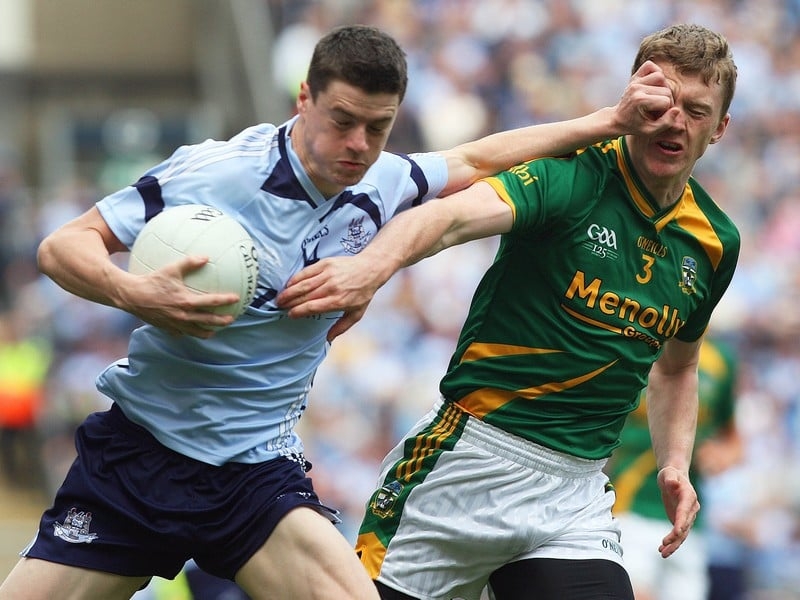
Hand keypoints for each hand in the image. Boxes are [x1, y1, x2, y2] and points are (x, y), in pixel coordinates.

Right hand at [122, 255, 238, 336]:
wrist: (131, 296)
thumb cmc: (151, 281)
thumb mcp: (171, 269)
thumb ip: (189, 262)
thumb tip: (206, 257)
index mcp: (186, 301)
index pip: (212, 302)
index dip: (226, 300)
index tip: (236, 298)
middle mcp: (183, 316)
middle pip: (208, 321)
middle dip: (222, 321)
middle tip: (232, 319)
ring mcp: (175, 324)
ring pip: (196, 332)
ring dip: (208, 331)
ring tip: (215, 330)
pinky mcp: (167, 328)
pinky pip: (182, 333)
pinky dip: (190, 332)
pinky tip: (193, 329)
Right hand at [277, 256, 380, 341]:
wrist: (370, 269)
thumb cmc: (363, 293)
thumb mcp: (356, 313)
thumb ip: (342, 327)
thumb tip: (328, 339)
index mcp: (338, 301)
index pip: (312, 307)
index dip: (298, 311)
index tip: (290, 315)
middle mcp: (331, 288)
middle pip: (304, 296)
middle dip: (289, 302)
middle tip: (279, 307)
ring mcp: (328, 275)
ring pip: (303, 284)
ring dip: (289, 291)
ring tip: (280, 297)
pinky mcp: (325, 264)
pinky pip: (306, 272)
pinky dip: (296, 279)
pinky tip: (289, 284)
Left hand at [613, 60, 676, 135]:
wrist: (616, 119)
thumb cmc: (634, 126)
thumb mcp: (649, 131)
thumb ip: (666, 123)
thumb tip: (676, 109)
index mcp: (639, 101)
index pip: (666, 102)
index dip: (666, 111)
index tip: (657, 116)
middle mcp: (636, 88)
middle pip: (666, 89)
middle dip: (666, 100)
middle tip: (657, 109)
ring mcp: (634, 81)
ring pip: (661, 76)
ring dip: (663, 87)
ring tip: (656, 97)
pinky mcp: (634, 76)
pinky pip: (650, 66)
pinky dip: (655, 72)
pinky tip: (653, 84)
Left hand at [656, 465, 699, 557]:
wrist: (674, 478)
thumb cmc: (670, 474)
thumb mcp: (668, 473)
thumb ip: (670, 479)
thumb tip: (672, 483)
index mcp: (689, 497)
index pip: (685, 511)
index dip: (681, 521)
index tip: (676, 532)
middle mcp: (691, 509)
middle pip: (685, 525)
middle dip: (676, 536)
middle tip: (665, 544)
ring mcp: (687, 516)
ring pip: (683, 534)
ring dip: (674, 545)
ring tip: (663, 553)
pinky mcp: (682, 521)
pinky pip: (678, 535)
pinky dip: (672, 543)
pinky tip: (662, 550)